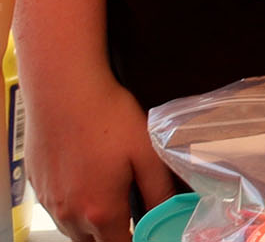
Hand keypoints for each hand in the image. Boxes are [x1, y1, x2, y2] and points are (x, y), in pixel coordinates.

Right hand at [31, 65, 180, 241]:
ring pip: (72, 229)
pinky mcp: (38, 187)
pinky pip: (57, 210)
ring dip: (91, 224)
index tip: (145, 231)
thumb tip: (170, 212)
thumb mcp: (146, 152)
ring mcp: (50, 202)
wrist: (64, 92)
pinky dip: (73, 207)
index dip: (135, 240)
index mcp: (100, 210)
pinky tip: (86, 181)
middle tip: (131, 214)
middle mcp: (70, 214)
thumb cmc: (107, 118)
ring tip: (110, 197)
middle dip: (112, 235)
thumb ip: (158, 189)